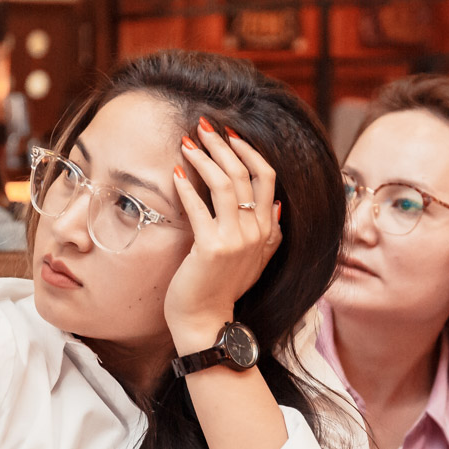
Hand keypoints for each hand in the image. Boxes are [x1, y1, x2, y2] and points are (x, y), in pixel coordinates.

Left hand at [164, 119, 281, 347]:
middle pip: (244, 173)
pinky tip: (176, 173)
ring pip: (223, 183)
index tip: (229, 135)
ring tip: (186, 142)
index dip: (248, 151)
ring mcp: (236, 240)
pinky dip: (187, 186)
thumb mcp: (254, 261)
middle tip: (203, 126)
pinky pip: (199, 207)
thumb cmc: (220, 289)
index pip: (266, 177)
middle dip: (222, 145)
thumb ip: (267, 234)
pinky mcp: (212, 247)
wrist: (205, 322)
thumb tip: (273, 205)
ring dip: (204, 157)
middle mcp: (257, 232)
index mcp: (268, 231)